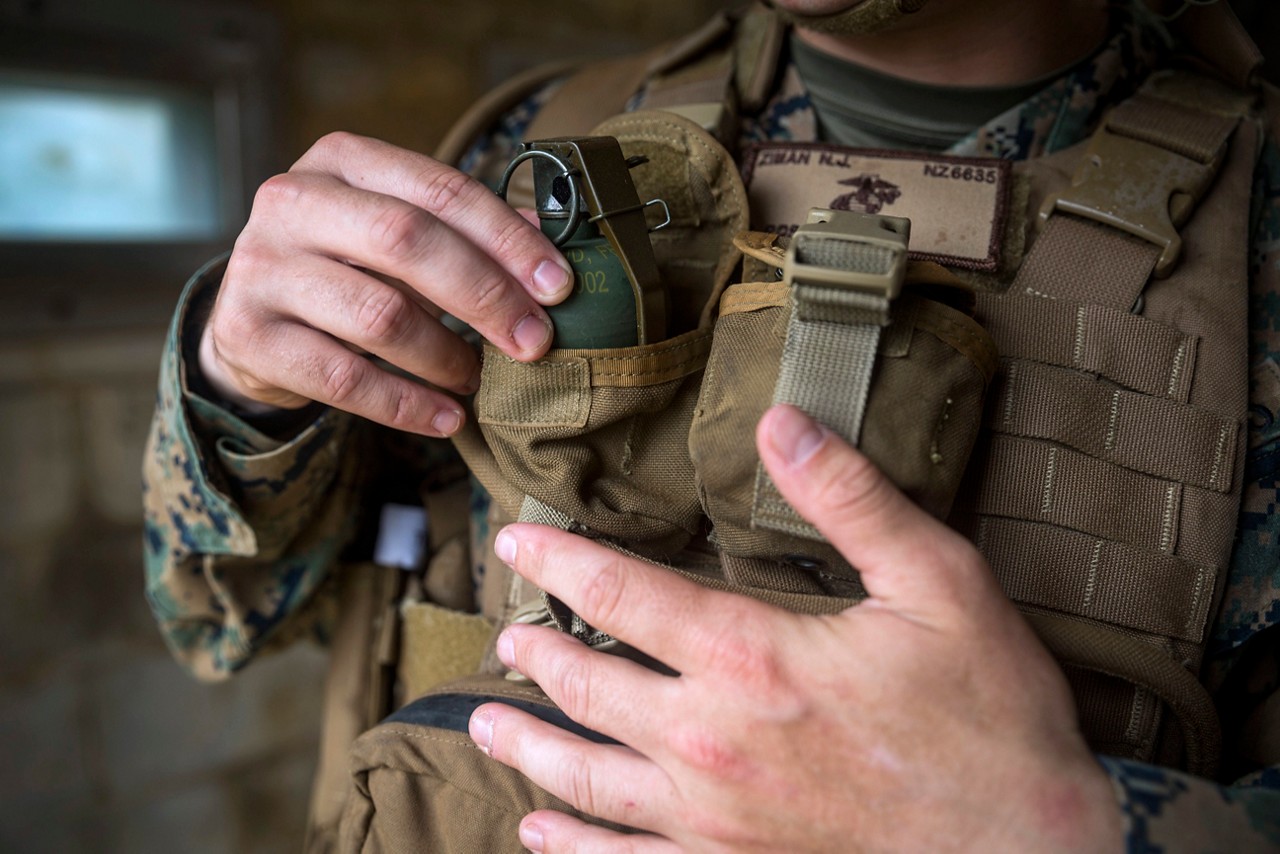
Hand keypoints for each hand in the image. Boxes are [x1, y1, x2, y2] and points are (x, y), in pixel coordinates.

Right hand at [199, 132, 573, 435]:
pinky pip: (344, 378)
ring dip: (447, 356)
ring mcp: (261, 267)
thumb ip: (467, 234)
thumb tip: (550, 247)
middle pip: (407, 241)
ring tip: (477, 379)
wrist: (252, 319)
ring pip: (379, 314)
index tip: (558, 287)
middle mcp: (292, 200)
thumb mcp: (398, 234)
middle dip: (485, 295)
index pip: (440, 190)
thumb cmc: (347, 267)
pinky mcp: (246, 334)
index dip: (507, 239)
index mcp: (341, 160)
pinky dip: (407, 404)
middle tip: (534, 341)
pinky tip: (446, 417)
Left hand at [470, 404, 1121, 852]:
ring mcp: (715, 820)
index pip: (621, 594)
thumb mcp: (937, 582)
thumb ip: (849, 498)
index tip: (516, 543)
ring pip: (588, 779)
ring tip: (485, 723)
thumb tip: (780, 420)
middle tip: (506, 635)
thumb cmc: (990, 715)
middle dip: (539, 653)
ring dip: (529, 748)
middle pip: (590, 688)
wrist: (1031, 851)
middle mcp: (711, 741)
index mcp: (751, 658)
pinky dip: (574, 849)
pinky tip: (539, 834)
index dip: (561, 562)